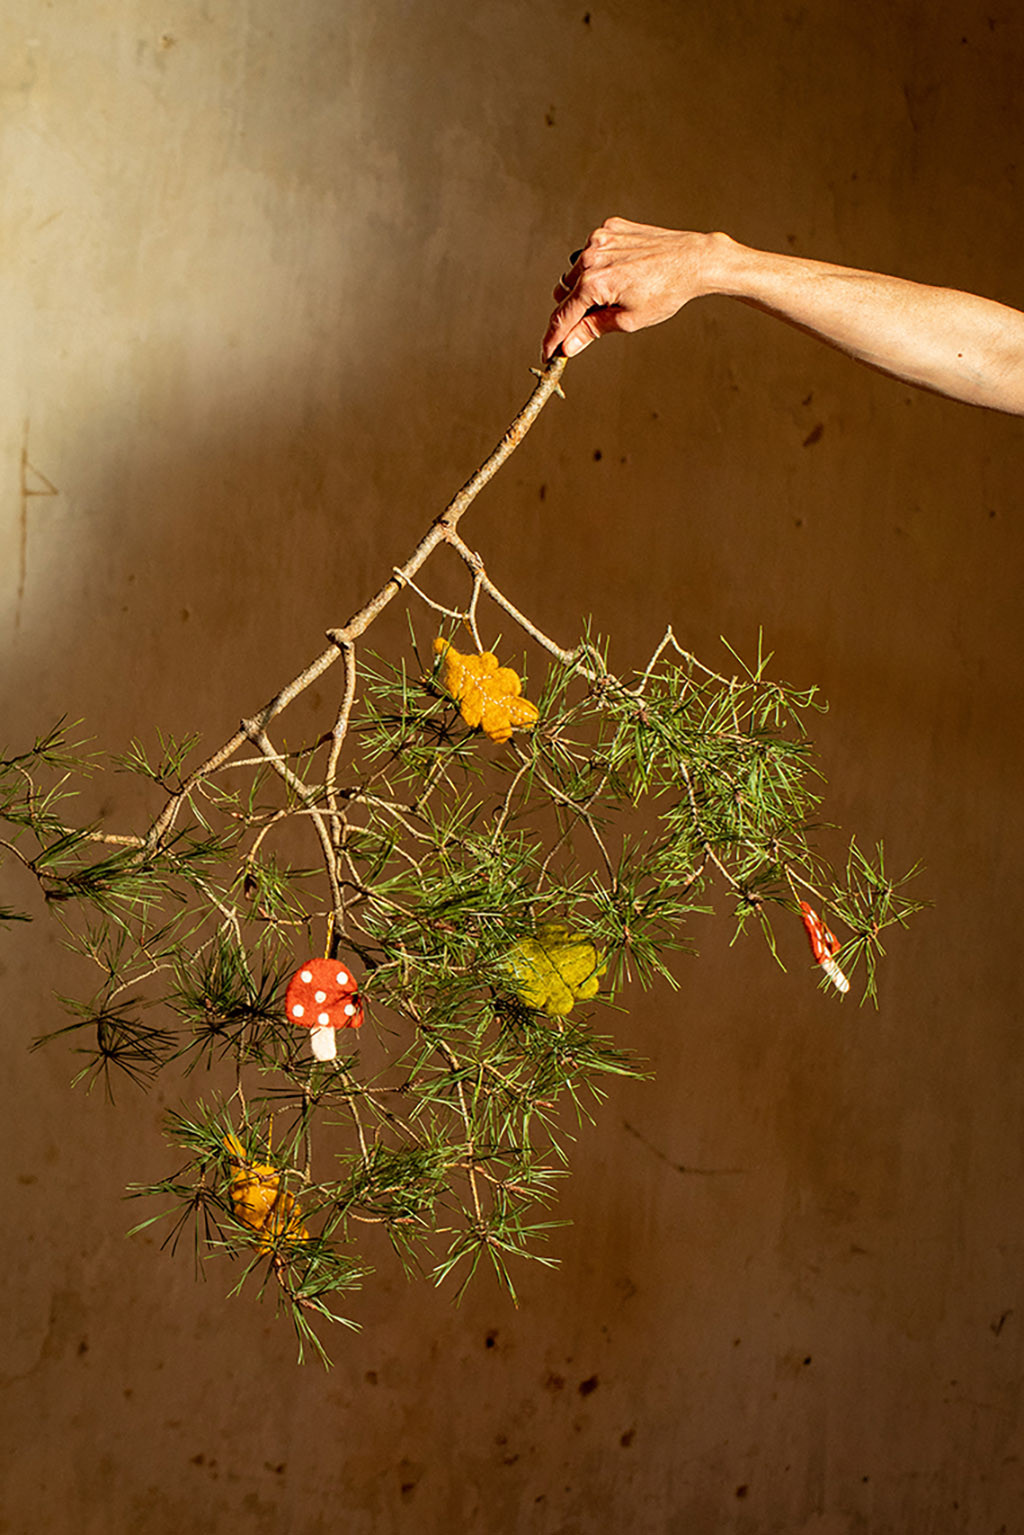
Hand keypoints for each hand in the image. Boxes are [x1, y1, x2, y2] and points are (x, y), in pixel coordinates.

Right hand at [542, 218, 716, 360]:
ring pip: (575, 272)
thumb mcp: (628, 320)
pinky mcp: (609, 228)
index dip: (552, 339)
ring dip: (585, 287)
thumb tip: (567, 346)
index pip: (562, 317)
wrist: (693, 260)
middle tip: (593, 322)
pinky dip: (598, 265)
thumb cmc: (666, 291)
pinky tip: (621, 272)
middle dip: (573, 311)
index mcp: (594, 283)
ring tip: (615, 293)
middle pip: (564, 294)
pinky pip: (591, 252)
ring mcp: (599, 239)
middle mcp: (591, 257)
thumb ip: (591, 331)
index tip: (547, 353)